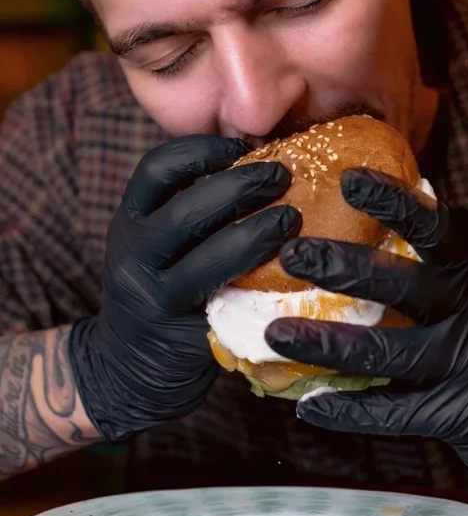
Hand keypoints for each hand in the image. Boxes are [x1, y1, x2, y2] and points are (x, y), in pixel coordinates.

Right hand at [69, 135, 299, 441]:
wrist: (129, 369)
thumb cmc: (163, 289)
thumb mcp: (160, 244)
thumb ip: (193, 207)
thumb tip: (261, 159)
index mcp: (129, 220)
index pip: (157, 169)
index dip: (203, 149)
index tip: (244, 146)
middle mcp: (133, 254)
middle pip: (186, 209)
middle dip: (240, 186)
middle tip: (281, 175)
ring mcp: (156, 297)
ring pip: (209, 257)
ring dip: (257, 232)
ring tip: (292, 217)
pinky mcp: (184, 334)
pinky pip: (227, 300)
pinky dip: (261, 279)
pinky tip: (291, 264)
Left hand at [265, 169, 467, 489]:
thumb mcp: (461, 289)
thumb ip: (415, 264)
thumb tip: (340, 225)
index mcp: (466, 272)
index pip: (432, 226)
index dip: (392, 201)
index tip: (348, 179)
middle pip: (400, 283)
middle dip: (342, 266)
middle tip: (291, 253)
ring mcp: (465, 363)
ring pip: (386, 351)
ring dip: (326, 344)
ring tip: (275, 335)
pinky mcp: (457, 412)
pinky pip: (392, 411)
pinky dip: (347, 410)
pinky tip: (306, 406)